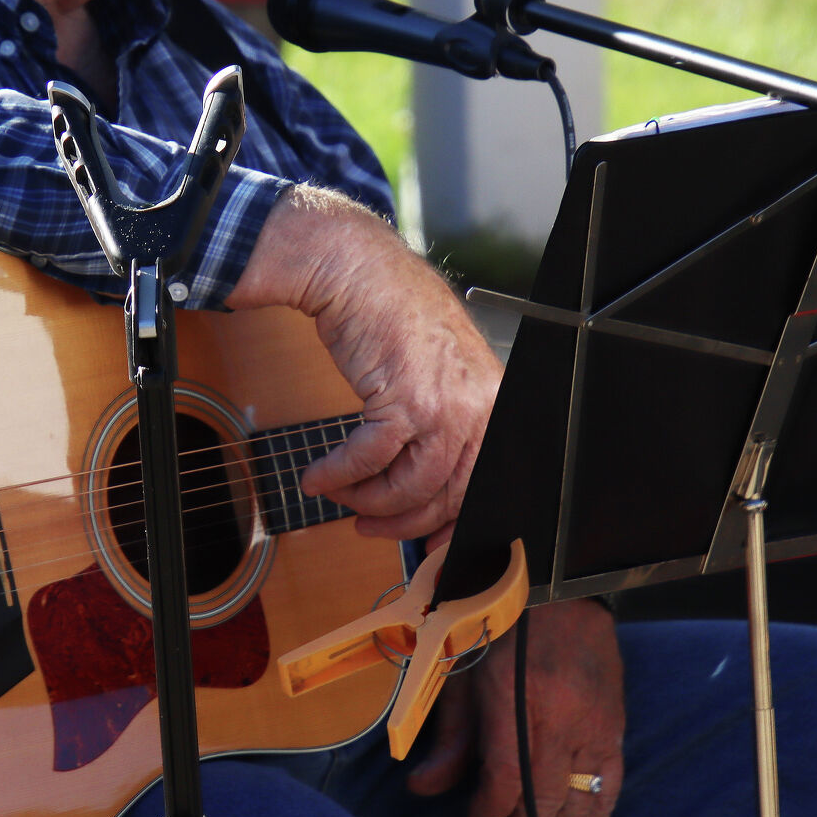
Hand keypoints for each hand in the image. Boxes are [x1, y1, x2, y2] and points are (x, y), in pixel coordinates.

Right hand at [228, 188, 499, 540]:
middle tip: (367, 524)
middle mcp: (481, 406)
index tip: (426, 546)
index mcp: (495, 403)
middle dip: (403, 522)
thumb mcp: (437, 375)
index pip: (485, 485)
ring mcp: (446, 404)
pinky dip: (340, 475)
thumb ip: (443, 427)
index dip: (453, 526)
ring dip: (365, 499)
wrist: (358, 270)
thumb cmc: (392, 318)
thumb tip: (430, 493)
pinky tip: (321, 475)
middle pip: (448, 496)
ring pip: (410, 487)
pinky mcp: (405, 398)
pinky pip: (370, 461)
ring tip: (338, 493)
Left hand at [405, 599, 624, 816]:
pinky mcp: (617, 732)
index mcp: (522, 700)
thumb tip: (422, 789)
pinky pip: (610, 792)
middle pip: (547, 804)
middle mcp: (567, 721)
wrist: (561, 592)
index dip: (489, 810)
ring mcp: (598, 728)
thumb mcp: (464, 674)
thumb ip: (449, 736)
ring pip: (584, 807)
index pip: (509, 780)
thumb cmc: (503, 630)